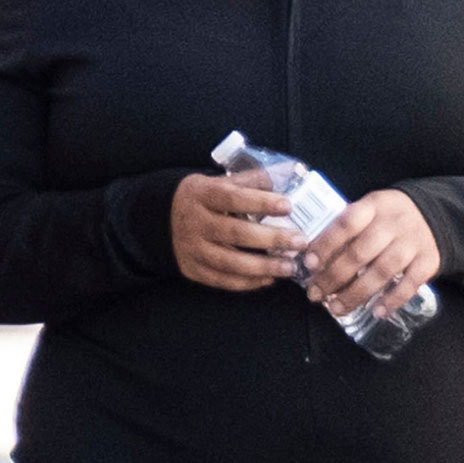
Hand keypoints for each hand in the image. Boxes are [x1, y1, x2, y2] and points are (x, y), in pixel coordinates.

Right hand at [170, 172, 302, 290]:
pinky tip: (269, 279)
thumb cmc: (203, 198)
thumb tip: (283, 179)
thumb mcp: (218, 181)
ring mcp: (192, 248)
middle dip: (272, 239)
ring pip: (230, 262)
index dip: (261, 202)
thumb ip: (249, 181)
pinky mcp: (192, 269)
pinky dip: (248, 283)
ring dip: (264, 267)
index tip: (288, 205)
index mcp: (201, 194)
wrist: (163, 217)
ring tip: (291, 267)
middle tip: (300, 242)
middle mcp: (194, 222)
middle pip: (235, 233)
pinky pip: (222, 281)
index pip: (233, 198)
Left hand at [301, 188, 440, 319]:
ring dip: (356, 293)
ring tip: (336, 308)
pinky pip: (410, 284)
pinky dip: (393, 300)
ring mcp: (413, 243)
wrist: (435, 213)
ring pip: (382, 272)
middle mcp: (393, 224)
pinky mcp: (429, 261)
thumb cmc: (389, 217)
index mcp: (373, 206)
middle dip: (333, 277)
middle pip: (360, 253)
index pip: (346, 224)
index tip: (309, 264)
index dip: (326, 244)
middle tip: (315, 294)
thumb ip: (346, 228)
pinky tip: (377, 312)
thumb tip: (313, 258)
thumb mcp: (369, 210)